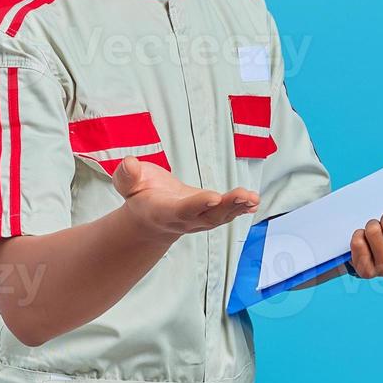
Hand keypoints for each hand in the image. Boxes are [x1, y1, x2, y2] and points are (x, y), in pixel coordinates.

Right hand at [112, 156, 258, 240]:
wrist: (150, 218)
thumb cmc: (139, 195)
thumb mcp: (127, 184)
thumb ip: (127, 175)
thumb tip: (129, 163)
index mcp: (164, 212)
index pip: (182, 209)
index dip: (198, 204)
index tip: (213, 197)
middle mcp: (185, 219)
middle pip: (208, 216)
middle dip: (227, 207)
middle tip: (244, 196)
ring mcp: (199, 219)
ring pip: (221, 216)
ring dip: (238, 207)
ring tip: (253, 198)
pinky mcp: (209, 214)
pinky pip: (227, 214)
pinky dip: (241, 209)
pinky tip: (254, 202)